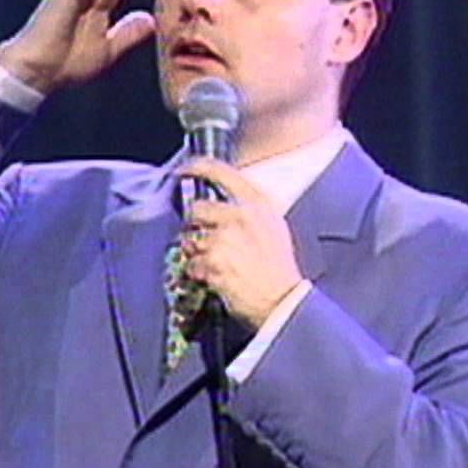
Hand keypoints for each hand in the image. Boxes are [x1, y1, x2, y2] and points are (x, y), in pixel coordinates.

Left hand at [179, 157, 303, 329]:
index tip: (184, 169)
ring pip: (191, 240)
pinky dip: (198, 274)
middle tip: (206, 242)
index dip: (197, 166)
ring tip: (217, 265)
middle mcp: (241, 215)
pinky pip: (192, 264)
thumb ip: (249, 211)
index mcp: (258, 203)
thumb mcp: (273, 227)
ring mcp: (225, 239)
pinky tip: (215, 278)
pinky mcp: (213, 262)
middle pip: (197, 209)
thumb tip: (222, 204)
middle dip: (195, 226)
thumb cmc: (279, 268)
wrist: (282, 301)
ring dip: (197, 254)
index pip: (221, 171)